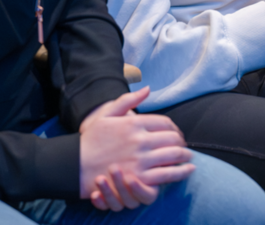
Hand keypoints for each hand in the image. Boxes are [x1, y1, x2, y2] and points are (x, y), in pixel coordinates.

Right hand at [79, 88, 194, 209]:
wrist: (76, 165)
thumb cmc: (91, 140)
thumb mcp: (107, 114)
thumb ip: (128, 100)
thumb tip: (147, 88)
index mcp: (134, 123)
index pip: (165, 123)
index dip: (174, 129)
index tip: (176, 134)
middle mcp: (140, 139)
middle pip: (172, 138)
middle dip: (182, 143)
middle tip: (184, 147)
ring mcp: (141, 159)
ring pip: (173, 155)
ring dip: (185, 157)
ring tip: (189, 159)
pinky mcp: (139, 177)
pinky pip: (166, 174)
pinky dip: (180, 172)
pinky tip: (186, 171)